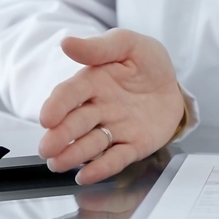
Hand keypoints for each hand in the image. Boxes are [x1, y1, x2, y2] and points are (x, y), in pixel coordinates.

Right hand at [39, 29, 184, 184]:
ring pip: (91, 144)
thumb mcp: (128, 45)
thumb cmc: (146, 62)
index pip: (70, 94)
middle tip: (47, 148)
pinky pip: (116, 158)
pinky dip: (101, 168)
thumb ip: (99, 47)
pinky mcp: (132, 146)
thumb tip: (66, 42)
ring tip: (58, 164)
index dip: (57, 106)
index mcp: (93, 82)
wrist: (172, 83)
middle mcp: (99, 108)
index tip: (46, 118)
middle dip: (60, 136)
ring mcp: (115, 129)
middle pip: (76, 123)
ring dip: (74, 155)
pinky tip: (86, 176)